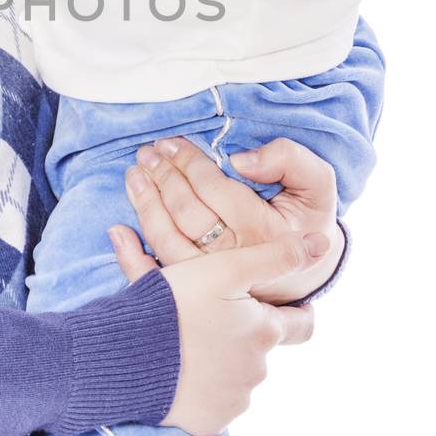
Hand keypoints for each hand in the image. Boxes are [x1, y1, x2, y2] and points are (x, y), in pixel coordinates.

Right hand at [111, 221, 322, 435]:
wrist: (123, 356)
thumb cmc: (173, 307)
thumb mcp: (224, 269)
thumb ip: (274, 257)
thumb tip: (323, 244)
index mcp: (264, 332)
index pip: (301, 325)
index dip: (297, 313)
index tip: (286, 307)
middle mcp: (256, 371)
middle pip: (261, 351)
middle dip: (245, 337)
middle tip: (211, 320)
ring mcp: (232, 402)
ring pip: (237, 378)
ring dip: (220, 364)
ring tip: (186, 344)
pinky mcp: (207, 423)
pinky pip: (213, 405)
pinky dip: (201, 391)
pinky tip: (177, 372)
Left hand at [118, 136, 342, 304]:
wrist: (306, 270)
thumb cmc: (307, 219)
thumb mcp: (316, 184)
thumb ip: (289, 161)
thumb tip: (240, 161)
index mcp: (264, 231)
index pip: (215, 190)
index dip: (189, 163)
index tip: (171, 143)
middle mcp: (237, 259)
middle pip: (187, 213)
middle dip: (162, 177)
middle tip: (146, 153)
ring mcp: (214, 280)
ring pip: (168, 241)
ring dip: (145, 205)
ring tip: (134, 175)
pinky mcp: (198, 292)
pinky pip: (160, 275)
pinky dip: (134, 255)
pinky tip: (119, 229)